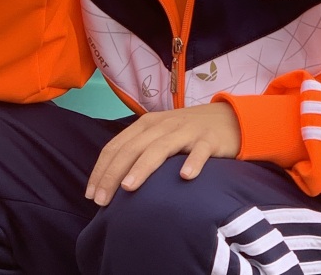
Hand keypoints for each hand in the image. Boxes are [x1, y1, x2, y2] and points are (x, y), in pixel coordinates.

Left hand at [85, 103, 240, 205]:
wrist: (229, 118)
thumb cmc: (188, 132)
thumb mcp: (160, 135)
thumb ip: (140, 149)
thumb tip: (112, 180)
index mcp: (148, 124)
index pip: (117, 145)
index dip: (102, 169)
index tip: (91, 195)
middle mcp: (164, 125)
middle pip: (133, 148)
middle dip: (114, 174)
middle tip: (102, 201)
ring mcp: (187, 131)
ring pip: (161, 148)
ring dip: (143, 167)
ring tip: (129, 188)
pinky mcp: (210, 139)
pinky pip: (200, 151)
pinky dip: (193, 162)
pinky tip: (185, 177)